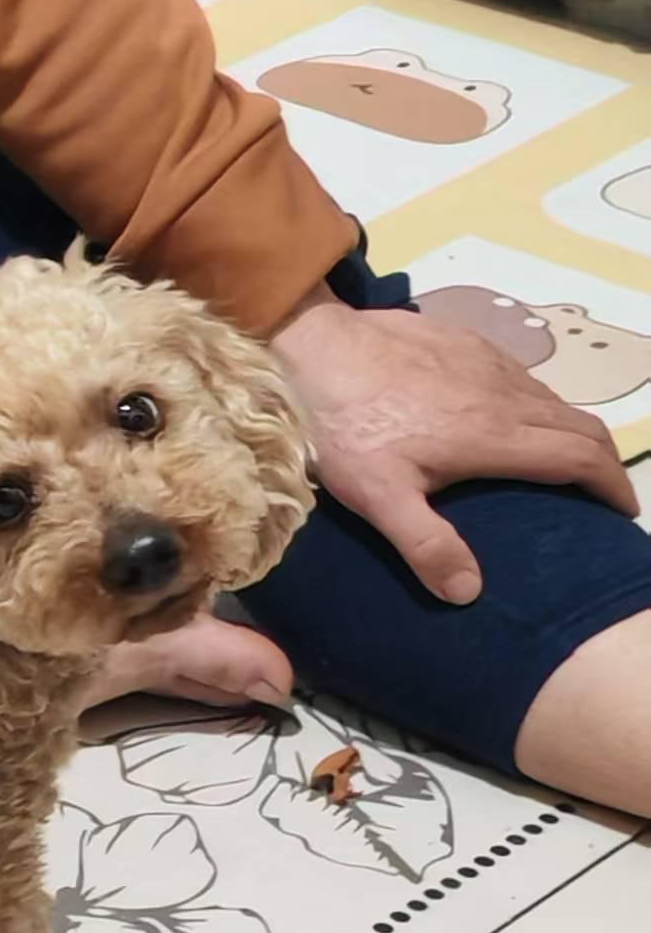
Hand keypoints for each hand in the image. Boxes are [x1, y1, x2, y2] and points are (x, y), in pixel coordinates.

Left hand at [271, 283, 638, 603]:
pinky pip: (520, 375)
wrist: (313, 348)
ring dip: (568, 432)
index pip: (580, 456)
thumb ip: (426, 544)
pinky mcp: (464, 341)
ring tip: (562, 466)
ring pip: (551, 397)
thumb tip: (469, 592)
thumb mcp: (378, 497)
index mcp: (496, 435)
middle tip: (600, 495)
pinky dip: (536, 404)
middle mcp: (506, 392)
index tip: (621, 512)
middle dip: (599, 462)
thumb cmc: (344, 428)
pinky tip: (512, 422)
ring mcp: (487, 361)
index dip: (610, 484)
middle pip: (578, 425)